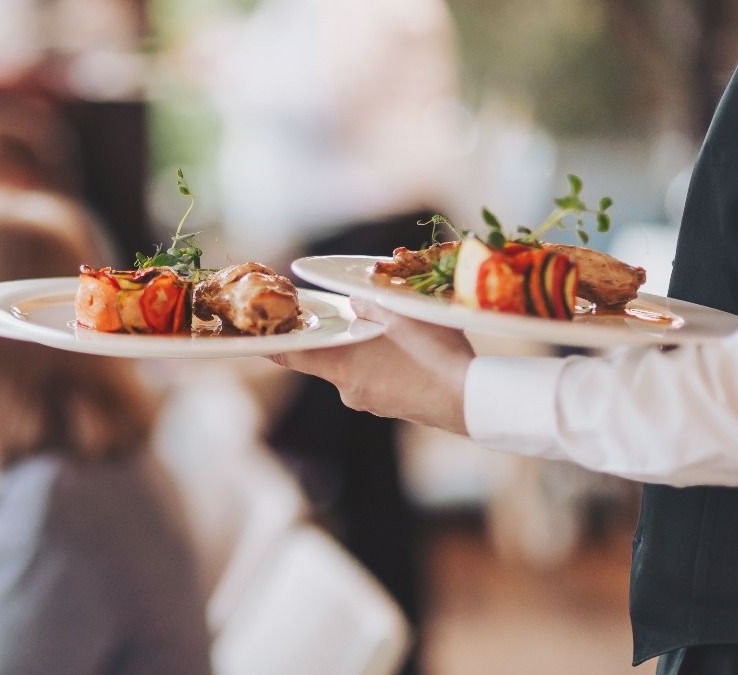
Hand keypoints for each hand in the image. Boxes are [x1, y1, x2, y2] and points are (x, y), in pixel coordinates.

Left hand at [270, 297, 473, 433]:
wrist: (473, 401)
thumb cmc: (434, 354)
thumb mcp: (402, 315)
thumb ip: (371, 305)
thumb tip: (354, 303)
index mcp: (341, 366)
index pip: (291, 356)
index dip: (274, 342)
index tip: (263, 332)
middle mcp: (348, 390)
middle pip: (328, 359)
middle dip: (338, 336)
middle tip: (352, 314)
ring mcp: (371, 403)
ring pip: (356, 369)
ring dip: (367, 349)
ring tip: (395, 331)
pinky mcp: (393, 408)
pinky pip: (378, 381)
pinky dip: (386, 364)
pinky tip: (412, 353)